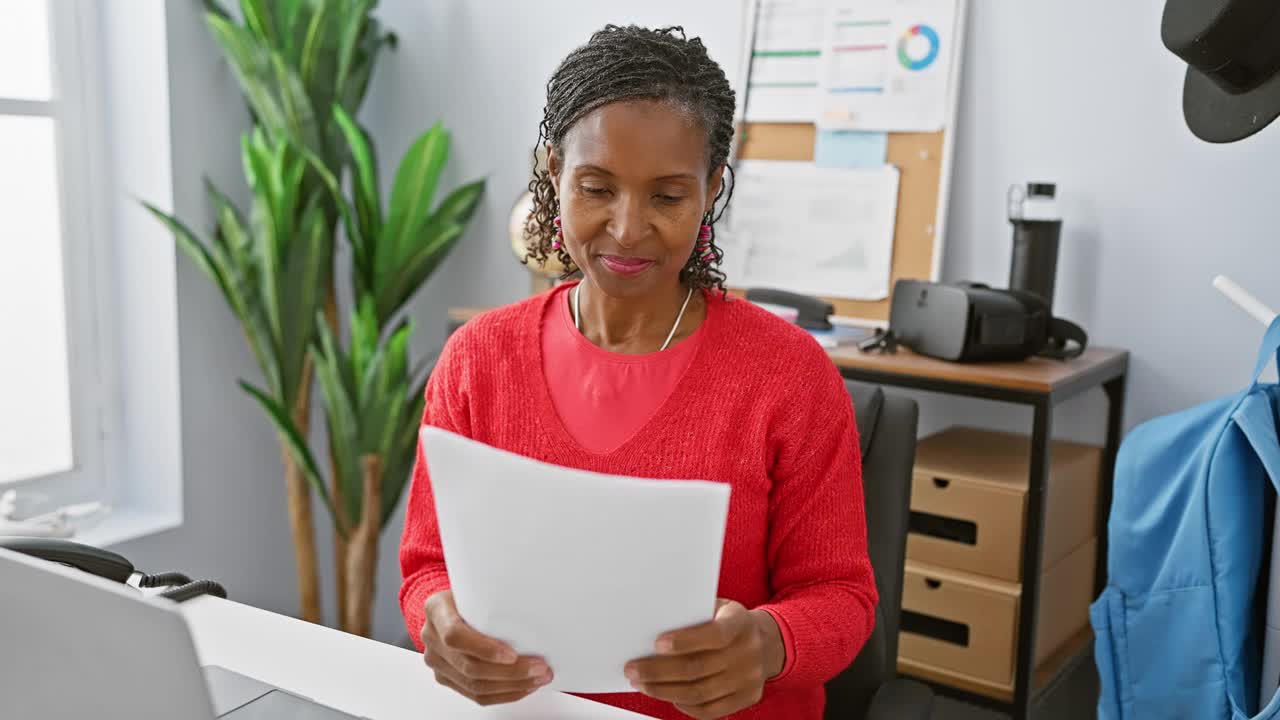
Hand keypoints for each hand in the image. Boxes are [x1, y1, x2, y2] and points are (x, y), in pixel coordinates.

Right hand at [420, 590, 552, 705]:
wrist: (449, 605)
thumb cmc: (468, 593)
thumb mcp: (476, 585)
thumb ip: (493, 594)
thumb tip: (534, 604)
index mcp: (436, 609)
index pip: (455, 635)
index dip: (484, 649)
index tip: (512, 654)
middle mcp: (432, 637)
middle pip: (469, 666)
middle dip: (510, 672)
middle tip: (539, 668)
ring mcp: (437, 661)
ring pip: (475, 686)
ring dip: (512, 686)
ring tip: (537, 679)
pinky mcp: (446, 678)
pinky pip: (475, 695)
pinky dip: (503, 694)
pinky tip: (523, 687)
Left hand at [625, 600, 784, 718]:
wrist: (765, 643)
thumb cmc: (728, 621)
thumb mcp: (716, 606)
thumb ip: (692, 614)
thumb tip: (652, 623)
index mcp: (740, 622)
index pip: (714, 634)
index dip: (685, 641)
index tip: (656, 644)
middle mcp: (748, 652)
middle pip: (698, 668)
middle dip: (658, 671)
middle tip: (633, 669)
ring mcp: (749, 679)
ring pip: (699, 692)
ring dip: (664, 690)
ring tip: (642, 684)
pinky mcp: (746, 698)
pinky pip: (709, 710)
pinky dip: (684, 705)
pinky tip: (667, 694)